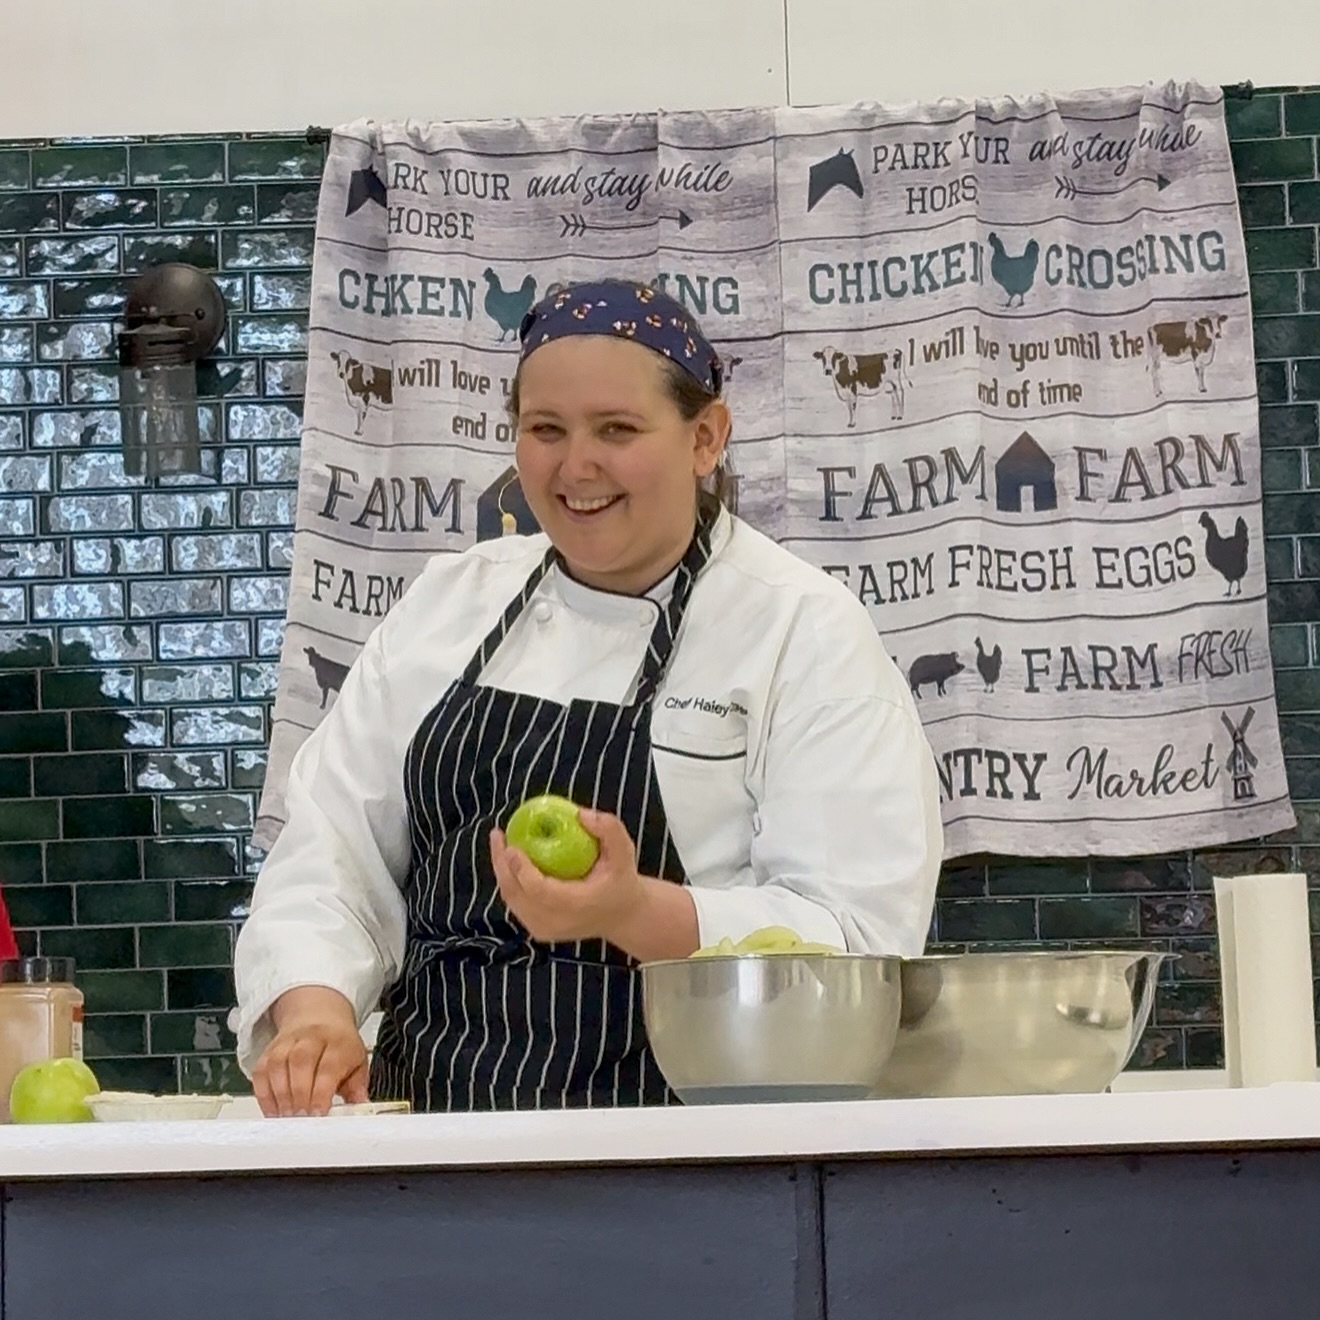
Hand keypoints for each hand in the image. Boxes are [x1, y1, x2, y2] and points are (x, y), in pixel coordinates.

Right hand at [252, 986, 368, 1117]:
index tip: (318, 1114)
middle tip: (301, 1119)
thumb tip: (360, 1110)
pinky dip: (264, 1095)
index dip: (320, 1093)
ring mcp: (288, 1042)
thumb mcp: (358, 1064)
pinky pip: (261, 1072)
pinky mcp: (269, 1051)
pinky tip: (273, 1111)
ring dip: (281, 1096)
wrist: (320, 1016)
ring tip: (288, 1118)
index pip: (328, 1066)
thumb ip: (357, 1090)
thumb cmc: (340, 1046)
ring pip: (278, 1066)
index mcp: (338, 1041)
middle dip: (299, 1096)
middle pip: (300, 1063)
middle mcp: (311, 1038)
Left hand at [490, 809, 645, 944]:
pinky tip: (508, 860)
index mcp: (577, 905)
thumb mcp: (624, 852)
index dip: (521, 869)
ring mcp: (545, 929)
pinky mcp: (539, 931)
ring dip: (502, 871)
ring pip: (512, 900)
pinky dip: (509, 882)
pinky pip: (516, 904)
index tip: (512, 845)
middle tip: (497, 836)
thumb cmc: (621, 880)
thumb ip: (609, 829)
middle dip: (502, 864)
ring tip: (499, 843)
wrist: (623, 916)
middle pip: (517, 895)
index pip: (540, 890)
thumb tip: (579, 814)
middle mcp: (557, 921)